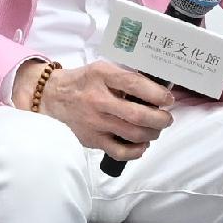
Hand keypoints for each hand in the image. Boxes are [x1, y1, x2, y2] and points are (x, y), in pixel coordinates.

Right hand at [28, 59, 173, 158]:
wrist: (54, 96)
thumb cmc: (84, 82)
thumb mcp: (103, 69)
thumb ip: (126, 77)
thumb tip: (158, 91)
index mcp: (102, 76)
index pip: (134, 85)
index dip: (157, 94)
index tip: (168, 100)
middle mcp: (97, 100)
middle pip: (137, 115)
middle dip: (160, 119)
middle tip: (166, 119)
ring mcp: (94, 122)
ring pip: (133, 135)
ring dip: (152, 134)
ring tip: (155, 129)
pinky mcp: (92, 139)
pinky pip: (119, 152)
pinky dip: (136, 151)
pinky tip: (142, 144)